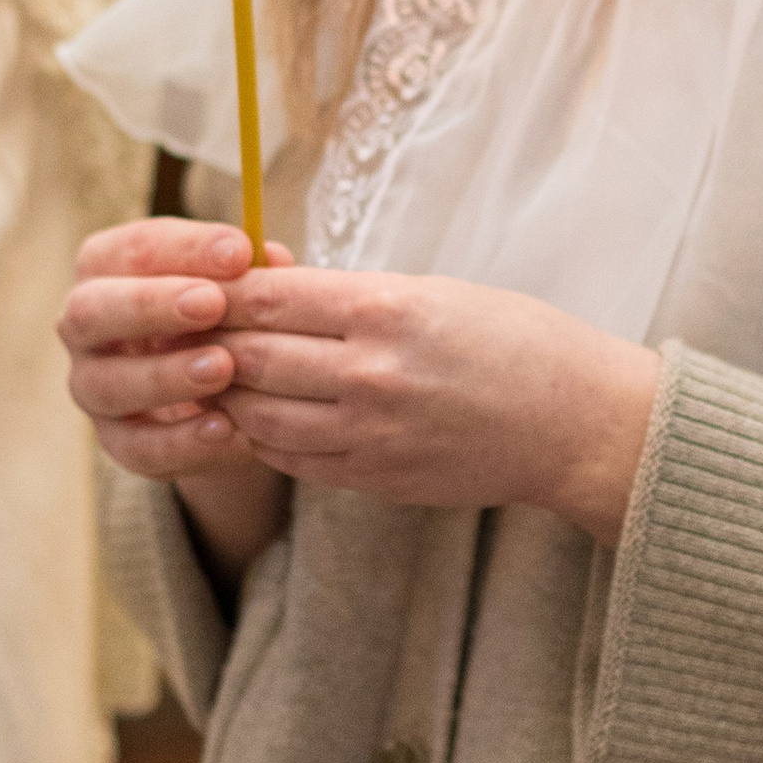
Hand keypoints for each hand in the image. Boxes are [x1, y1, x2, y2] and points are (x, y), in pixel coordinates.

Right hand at [60, 218, 292, 584]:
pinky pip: (137, 447)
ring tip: (223, 367)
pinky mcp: (117, 441)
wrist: (224, 394)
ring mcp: (92, 386)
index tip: (240, 252)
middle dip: (150, 305)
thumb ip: (249, 271)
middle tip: (211, 304)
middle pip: (90, 311)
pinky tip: (226, 427)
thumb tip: (272, 260)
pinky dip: (182, 440)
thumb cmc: (223, 316)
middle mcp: (83, 325)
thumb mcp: (237, 287)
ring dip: (165, 375)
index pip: (132, 248)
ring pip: (107, 384)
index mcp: (106, 267)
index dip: (185, 248)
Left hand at [213, 264, 662, 541]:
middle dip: (210, 343)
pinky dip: (265, 437)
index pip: (268, 297)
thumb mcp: (434, 292)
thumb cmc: (512, 340)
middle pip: (249, 356)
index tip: (198, 284)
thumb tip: (272, 289)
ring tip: (215, 376)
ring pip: (259, 414)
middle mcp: (370, 373)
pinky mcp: (375, 479)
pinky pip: (291, 461)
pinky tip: (261, 418)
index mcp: (386, 310)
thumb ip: (352, 296)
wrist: (574, 423)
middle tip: (187, 332)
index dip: (221, 291)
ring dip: (230, 394)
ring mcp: (370, 434)